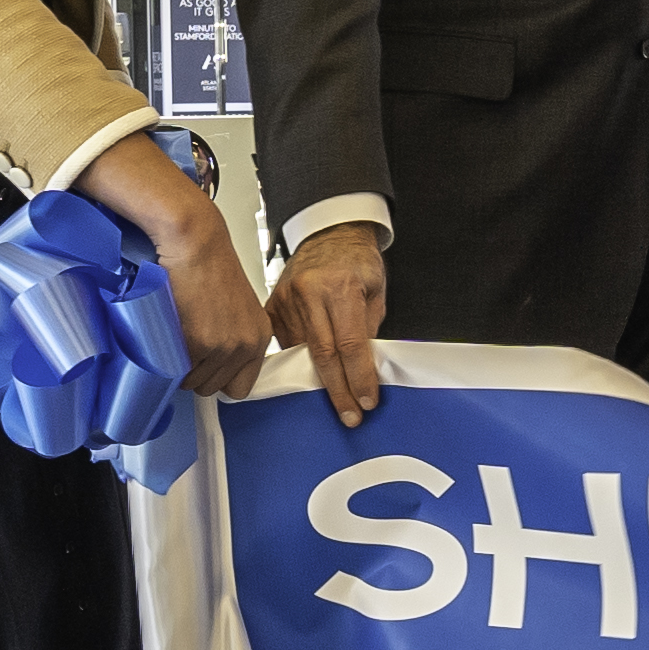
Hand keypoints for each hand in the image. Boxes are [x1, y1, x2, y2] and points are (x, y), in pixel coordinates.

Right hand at [77, 133, 269, 398]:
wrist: (194, 240)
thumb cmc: (207, 265)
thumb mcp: (235, 306)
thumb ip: (231, 339)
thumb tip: (211, 371)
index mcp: (259, 337)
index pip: (241, 388)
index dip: (218, 379)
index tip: (205, 367)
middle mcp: (245, 345)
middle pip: (211, 389)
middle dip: (194, 371)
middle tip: (184, 340)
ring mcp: (222, 347)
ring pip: (190, 383)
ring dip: (177, 364)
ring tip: (175, 331)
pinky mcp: (197, 343)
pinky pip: (174, 369)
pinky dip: (165, 355)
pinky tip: (167, 328)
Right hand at [270, 220, 387, 428]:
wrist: (330, 234)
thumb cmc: (357, 261)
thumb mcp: (376, 292)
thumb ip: (368, 329)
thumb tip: (364, 370)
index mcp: (340, 286)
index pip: (350, 344)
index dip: (359, 377)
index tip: (366, 401)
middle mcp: (309, 293)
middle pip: (323, 355)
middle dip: (338, 390)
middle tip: (350, 415)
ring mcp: (286, 300)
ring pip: (302, 352)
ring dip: (319, 380)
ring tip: (335, 402)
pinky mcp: (272, 306)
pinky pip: (285, 344)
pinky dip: (299, 362)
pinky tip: (310, 378)